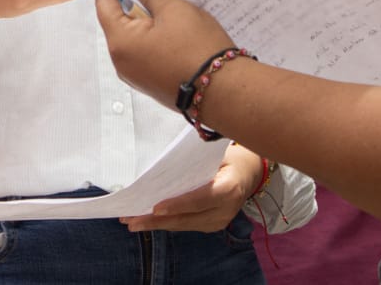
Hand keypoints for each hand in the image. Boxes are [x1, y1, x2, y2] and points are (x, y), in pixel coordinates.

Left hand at [95, 0, 234, 107]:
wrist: (225, 92)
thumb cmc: (198, 49)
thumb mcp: (175, 10)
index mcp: (120, 42)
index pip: (103, 5)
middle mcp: (122, 63)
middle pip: (118, 23)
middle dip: (132, 0)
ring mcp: (137, 77)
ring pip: (135, 39)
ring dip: (146, 19)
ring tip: (165, 1)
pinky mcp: (153, 84)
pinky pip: (147, 53)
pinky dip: (155, 37)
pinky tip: (174, 26)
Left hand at [120, 142, 261, 232]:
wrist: (249, 173)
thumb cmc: (228, 157)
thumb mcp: (215, 154)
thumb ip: (194, 163)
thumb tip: (163, 165)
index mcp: (229, 188)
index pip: (200, 199)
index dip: (178, 204)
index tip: (155, 208)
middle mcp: (226, 210)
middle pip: (187, 218)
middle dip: (157, 220)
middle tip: (131, 220)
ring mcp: (220, 221)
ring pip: (184, 225)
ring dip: (157, 224)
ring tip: (133, 222)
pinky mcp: (212, 225)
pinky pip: (187, 224)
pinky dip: (167, 222)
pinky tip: (148, 221)